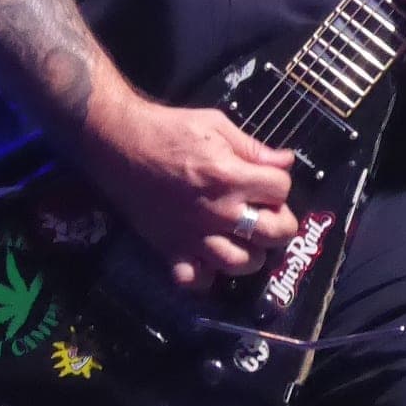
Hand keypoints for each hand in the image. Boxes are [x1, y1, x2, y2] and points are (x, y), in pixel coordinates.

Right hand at [80, 93, 296, 287]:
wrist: (119, 144)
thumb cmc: (168, 129)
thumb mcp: (216, 125)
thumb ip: (253, 148)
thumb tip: (286, 161)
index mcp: (230, 176)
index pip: (281, 189)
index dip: (279, 183)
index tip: (267, 180)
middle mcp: (217, 211)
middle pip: (274, 233)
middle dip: (280, 222)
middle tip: (267, 213)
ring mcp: (194, 235)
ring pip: (242, 263)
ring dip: (251, 252)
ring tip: (244, 237)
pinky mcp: (170, 250)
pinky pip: (195, 280)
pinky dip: (206, 276)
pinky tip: (208, 259)